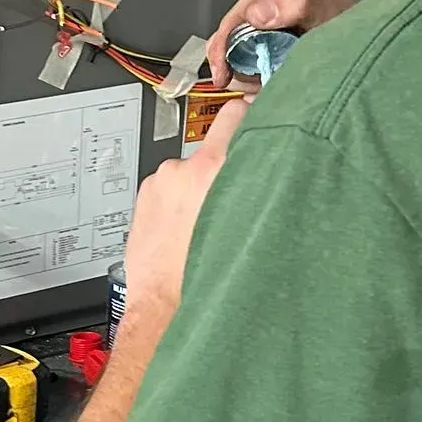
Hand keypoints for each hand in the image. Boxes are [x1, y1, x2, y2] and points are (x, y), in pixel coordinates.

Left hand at [119, 99, 247, 327]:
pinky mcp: (144, 194)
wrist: (164, 307)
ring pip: (189, 170)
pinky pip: (168, 187)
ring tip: (204, 222)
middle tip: (235, 189)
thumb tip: (278, 170)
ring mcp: (162, 181)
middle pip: (215, 146)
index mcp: (217, 170)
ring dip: (197, 187)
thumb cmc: (205, 280)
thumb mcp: (253, 231)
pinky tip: (183, 228)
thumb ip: (263, 192)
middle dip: (225, 163)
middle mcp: (185, 168)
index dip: (252, 115)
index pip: (238, 114)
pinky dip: (176, 200)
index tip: (261, 114)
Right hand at [205, 0, 354, 85]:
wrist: (368, 41)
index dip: (222, 51)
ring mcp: (265, 26)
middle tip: (249, 87)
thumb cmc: (350, 23)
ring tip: (261, 87)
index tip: (226, 77)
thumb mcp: (325, 11)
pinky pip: (250, 63)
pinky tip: (266, 86)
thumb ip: (296, 5)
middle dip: (232, 65)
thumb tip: (256, 14)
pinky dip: (253, 78)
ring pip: (236, 54)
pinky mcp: (271, 44)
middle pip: (228, 40)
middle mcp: (261, 5)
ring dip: (243, 74)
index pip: (229, 23)